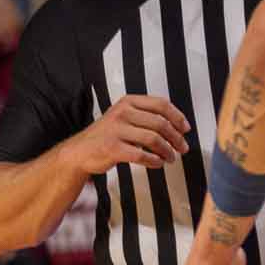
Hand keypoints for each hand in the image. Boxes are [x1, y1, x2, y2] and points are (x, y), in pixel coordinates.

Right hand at [68, 94, 189, 174]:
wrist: (79, 152)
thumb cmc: (107, 136)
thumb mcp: (125, 117)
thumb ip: (147, 116)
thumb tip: (178, 127)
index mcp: (128, 102)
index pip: (161, 104)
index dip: (178, 117)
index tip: (186, 129)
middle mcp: (122, 113)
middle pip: (161, 123)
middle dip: (176, 138)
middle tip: (183, 147)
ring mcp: (116, 130)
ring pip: (153, 139)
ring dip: (167, 150)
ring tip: (171, 157)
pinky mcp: (112, 148)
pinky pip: (141, 155)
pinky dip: (154, 160)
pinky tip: (157, 163)